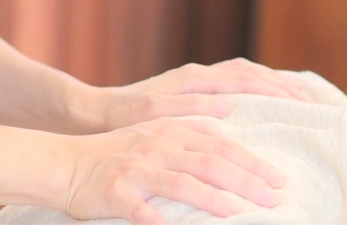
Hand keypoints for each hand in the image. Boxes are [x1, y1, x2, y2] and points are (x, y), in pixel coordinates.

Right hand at [62, 116, 284, 224]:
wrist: (67, 162)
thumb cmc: (117, 154)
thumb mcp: (155, 136)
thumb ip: (190, 137)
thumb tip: (227, 141)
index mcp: (171, 130)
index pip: (220, 145)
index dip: (251, 161)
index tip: (279, 179)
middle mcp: (158, 145)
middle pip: (209, 161)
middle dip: (245, 180)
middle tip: (275, 199)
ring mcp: (137, 168)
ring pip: (182, 182)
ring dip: (213, 199)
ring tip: (239, 212)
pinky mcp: (116, 192)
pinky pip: (140, 210)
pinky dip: (156, 220)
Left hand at [97, 58, 310, 129]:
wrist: (99, 112)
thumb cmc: (126, 116)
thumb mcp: (156, 113)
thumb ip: (192, 106)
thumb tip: (230, 103)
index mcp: (195, 78)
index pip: (245, 77)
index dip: (276, 88)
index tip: (303, 100)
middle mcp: (199, 75)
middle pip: (250, 72)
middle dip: (282, 85)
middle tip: (312, 103)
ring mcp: (197, 81)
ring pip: (244, 75)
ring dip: (271, 86)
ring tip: (298, 102)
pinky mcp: (193, 91)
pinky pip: (233, 85)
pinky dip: (255, 90)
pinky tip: (266, 105)